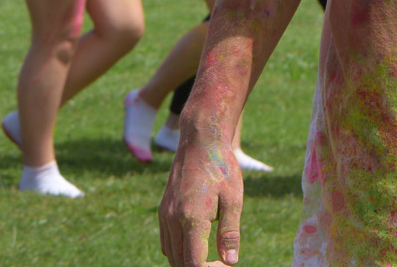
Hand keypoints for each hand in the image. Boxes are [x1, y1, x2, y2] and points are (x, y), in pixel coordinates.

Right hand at [159, 125, 242, 266]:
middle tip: (221, 261)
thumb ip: (230, 233)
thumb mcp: (233, 199)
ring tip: (212, 254)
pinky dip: (179, 250)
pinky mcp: (162, 210)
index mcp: (191, 218)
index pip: (193, 263)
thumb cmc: (222, 168)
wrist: (200, 141)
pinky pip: (167, 241)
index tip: (226, 264)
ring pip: (171, 254)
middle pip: (180, 263)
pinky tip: (198, 243)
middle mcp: (172, 220)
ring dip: (188, 261)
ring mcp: (164, 215)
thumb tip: (230, 262)